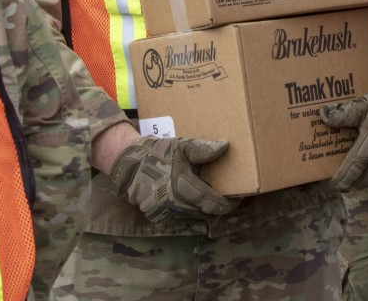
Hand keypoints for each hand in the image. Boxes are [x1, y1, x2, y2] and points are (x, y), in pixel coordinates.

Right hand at [109, 136, 234, 224]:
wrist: (129, 165)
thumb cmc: (159, 153)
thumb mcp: (182, 147)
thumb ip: (203, 149)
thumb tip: (225, 146)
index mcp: (181, 187)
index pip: (211, 203)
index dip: (227, 204)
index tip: (238, 199)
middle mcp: (173, 205)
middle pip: (205, 213)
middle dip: (217, 207)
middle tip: (227, 198)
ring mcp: (164, 214)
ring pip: (194, 218)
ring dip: (204, 211)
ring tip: (211, 198)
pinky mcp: (158, 219)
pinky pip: (181, 221)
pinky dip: (190, 214)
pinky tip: (193, 203)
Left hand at [320, 80, 367, 189]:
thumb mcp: (364, 105)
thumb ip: (344, 113)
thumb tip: (322, 116)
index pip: (354, 166)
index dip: (342, 178)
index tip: (332, 184)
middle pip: (365, 177)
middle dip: (352, 184)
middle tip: (341, 187)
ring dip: (366, 183)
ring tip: (356, 184)